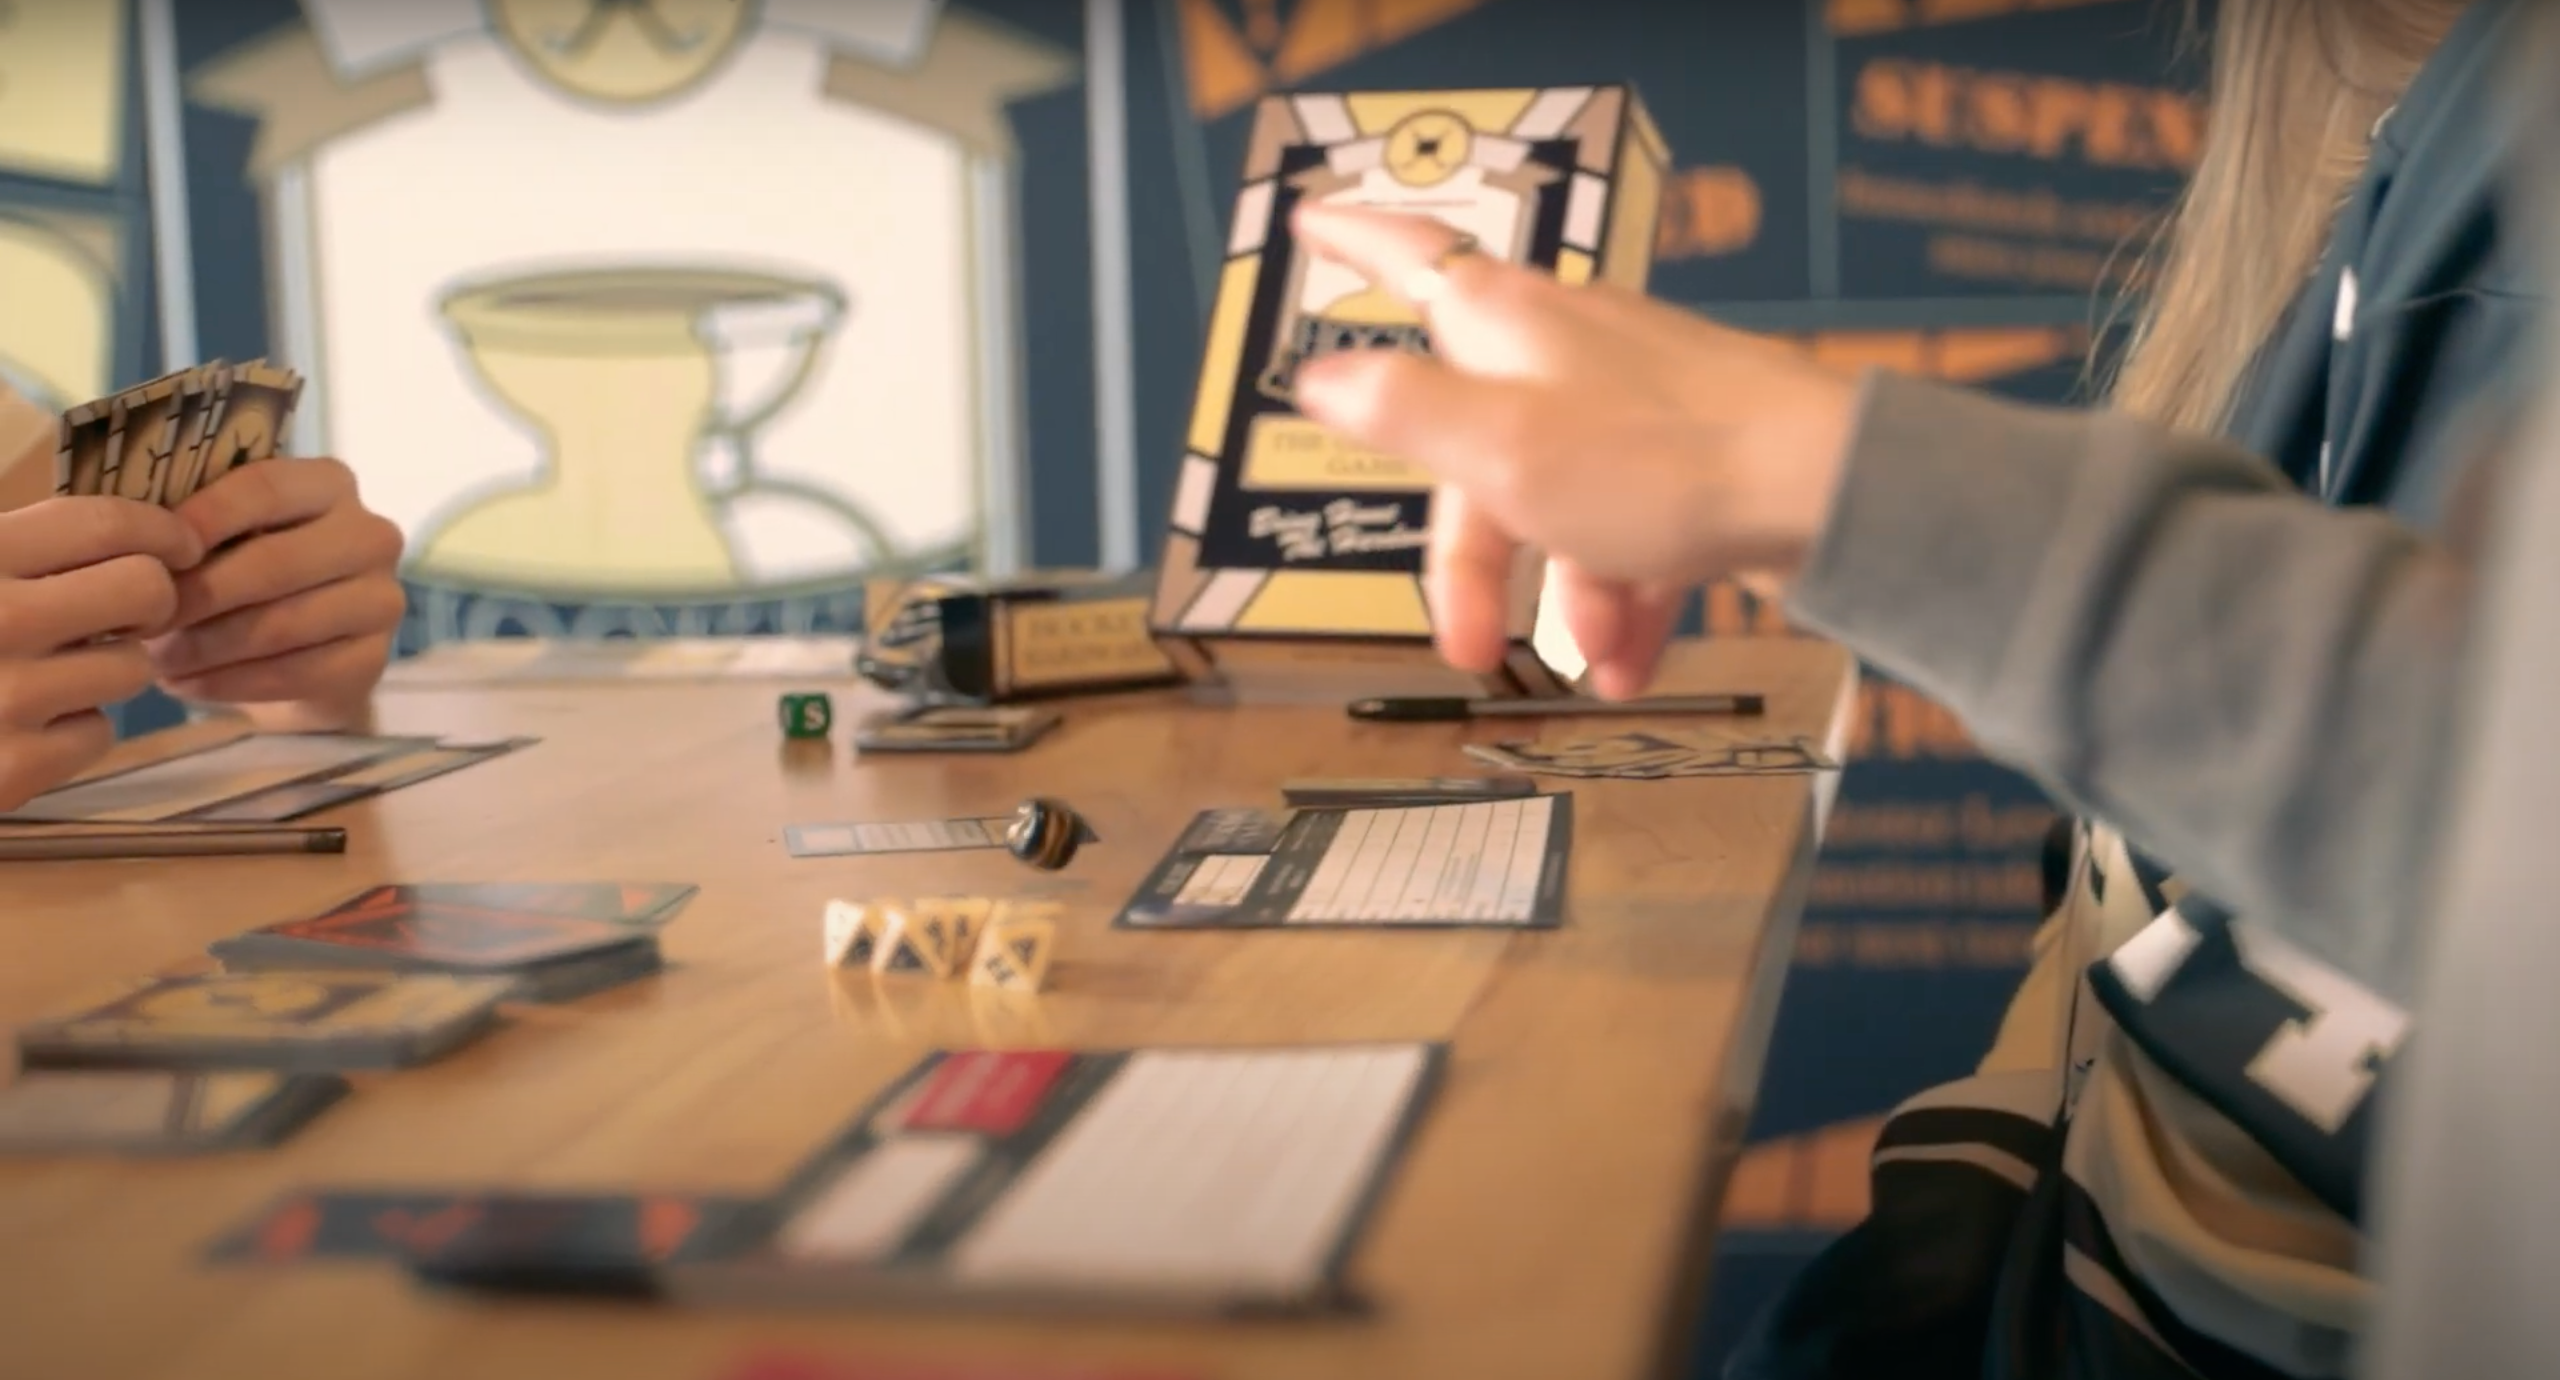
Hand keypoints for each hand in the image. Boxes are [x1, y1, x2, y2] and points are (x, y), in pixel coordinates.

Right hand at [0, 499, 203, 808]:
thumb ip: (15, 548)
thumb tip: (125, 531)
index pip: (104, 523)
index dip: (160, 530)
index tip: (179, 545)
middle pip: (146, 590)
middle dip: (147, 600)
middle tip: (121, 613)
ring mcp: (7, 698)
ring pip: (131, 667)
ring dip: (105, 668)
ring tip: (53, 670)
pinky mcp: (14, 769)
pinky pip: (99, 733)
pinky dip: (74, 731)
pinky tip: (26, 724)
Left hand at [147, 458, 404, 716]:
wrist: (299, 652)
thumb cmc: (245, 575)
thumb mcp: (224, 535)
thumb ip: (194, 526)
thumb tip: (139, 544)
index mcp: (330, 485)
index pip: (265, 488)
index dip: (203, 518)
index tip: (149, 553)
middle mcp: (370, 536)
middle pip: (276, 562)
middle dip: (198, 596)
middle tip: (142, 621)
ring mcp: (382, 600)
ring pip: (283, 624)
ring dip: (207, 647)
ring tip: (156, 660)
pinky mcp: (375, 659)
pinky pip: (295, 674)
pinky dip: (229, 683)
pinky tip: (187, 685)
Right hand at [1287, 203, 1861, 698]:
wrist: (1830, 494)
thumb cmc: (1660, 464)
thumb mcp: (1500, 449)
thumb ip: (1405, 411)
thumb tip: (1322, 375)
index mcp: (1505, 325)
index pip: (1408, 257)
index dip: (1351, 239)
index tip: (1307, 222)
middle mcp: (1566, 346)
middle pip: (1476, 443)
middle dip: (1472, 560)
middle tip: (1467, 646)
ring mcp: (1635, 400)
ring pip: (1558, 503)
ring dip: (1564, 595)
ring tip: (1592, 664)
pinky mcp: (1694, 454)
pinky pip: (1632, 530)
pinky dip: (1625, 597)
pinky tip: (1632, 663)